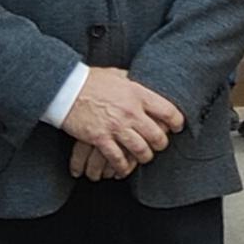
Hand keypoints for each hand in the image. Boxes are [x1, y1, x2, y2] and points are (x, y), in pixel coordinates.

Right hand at [62, 67, 182, 176]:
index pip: (168, 111)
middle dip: (161, 144)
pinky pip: (118, 158)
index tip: (178, 127)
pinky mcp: (100, 138)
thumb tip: (142, 82)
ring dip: (144, 157)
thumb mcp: (117, 75)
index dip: (177, 122)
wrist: (65, 88)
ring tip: (143, 157)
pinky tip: (124, 168)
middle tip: (159, 145)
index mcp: (137, 94)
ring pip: (141, 150)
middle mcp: (130, 111)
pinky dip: (123, 166)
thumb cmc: (89, 80)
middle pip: (157, 136)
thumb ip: (132, 81)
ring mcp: (115, 126)